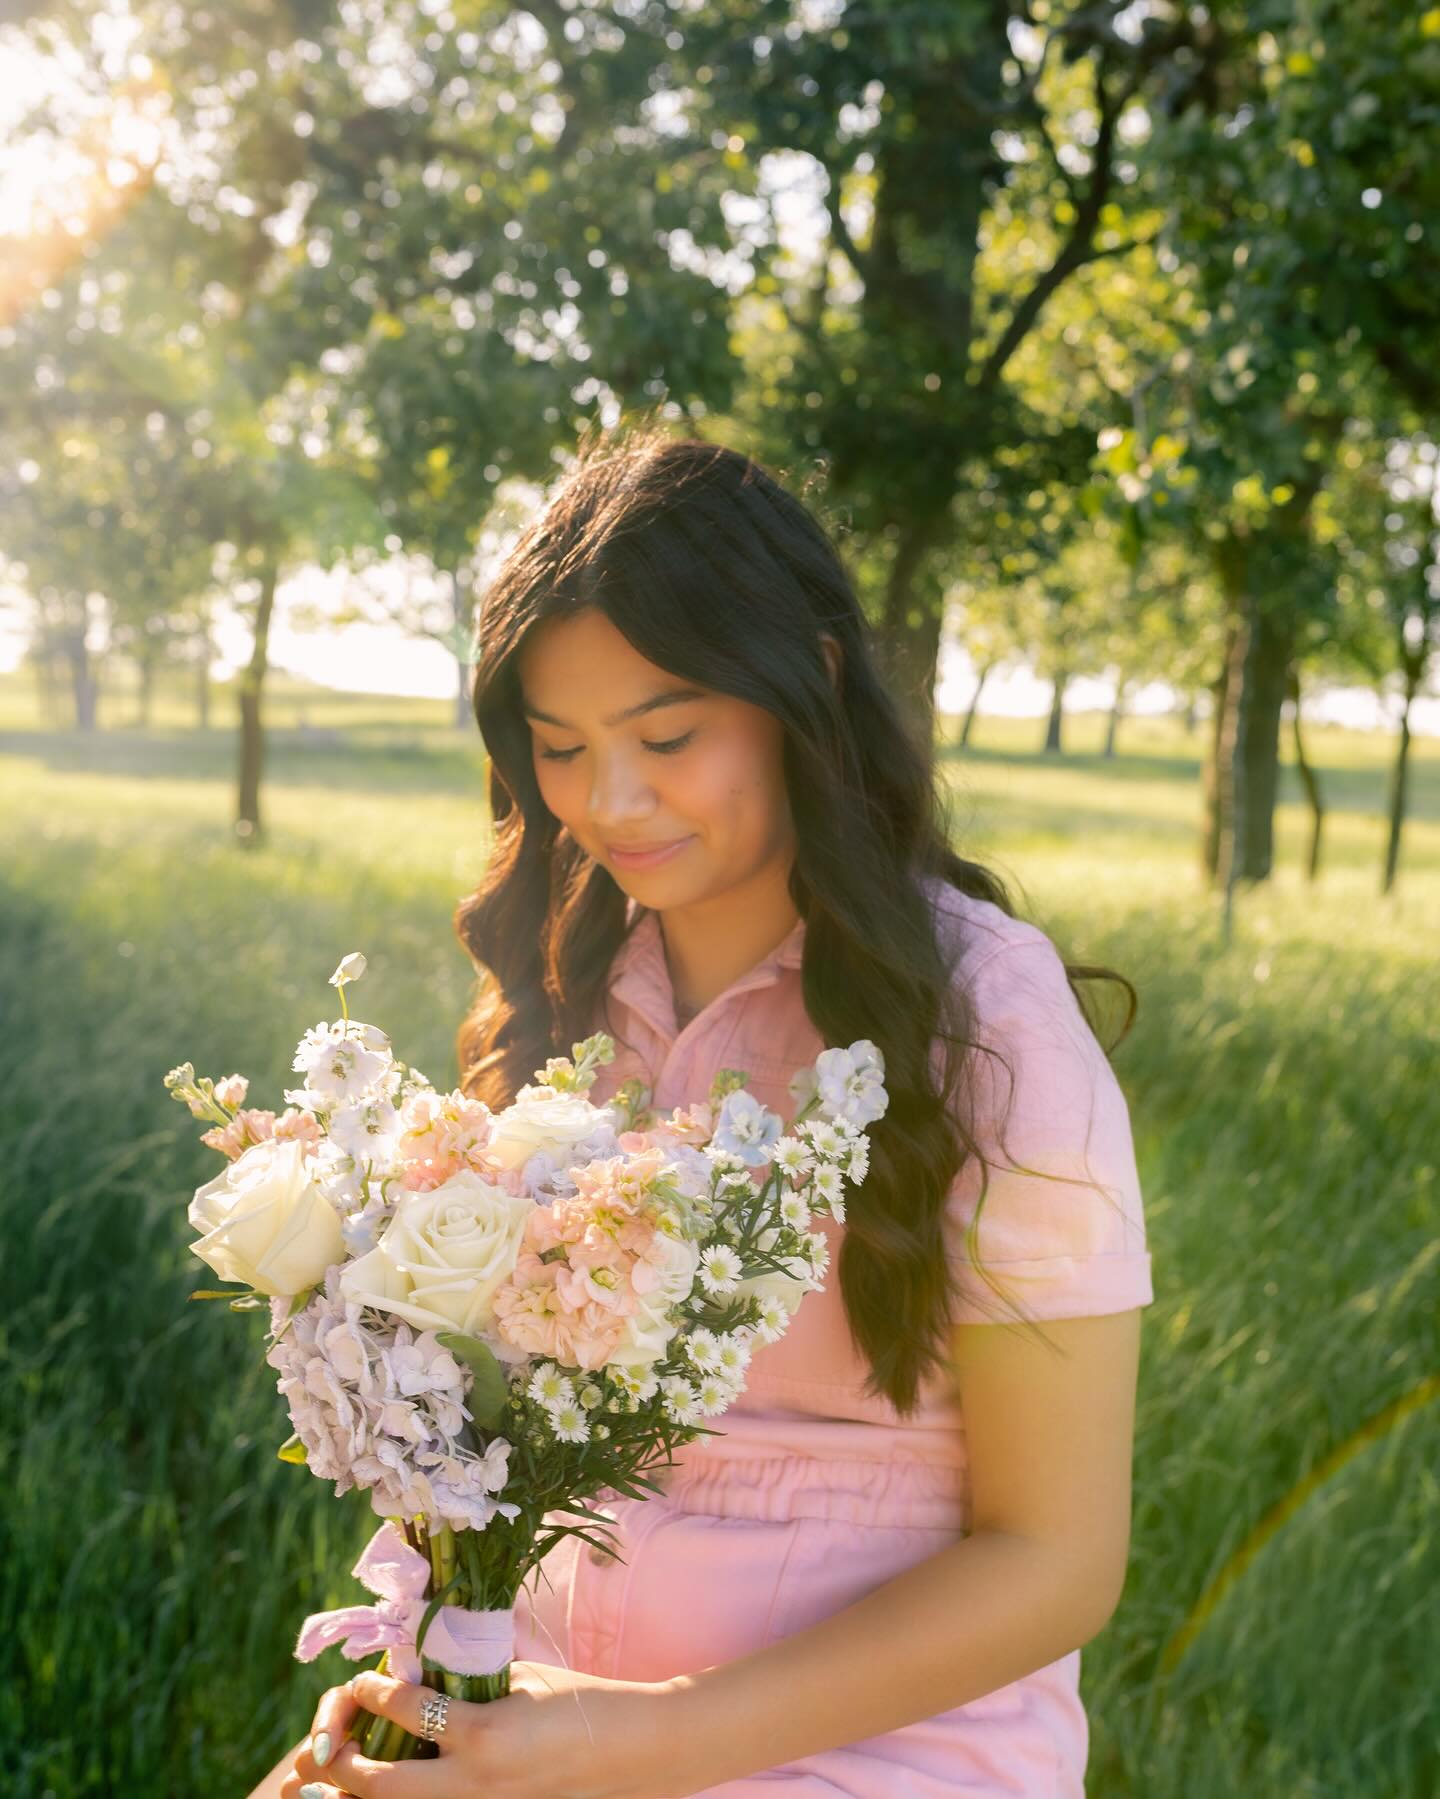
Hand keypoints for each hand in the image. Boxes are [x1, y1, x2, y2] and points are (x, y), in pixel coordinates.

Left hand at [280, 1662, 689, 1798]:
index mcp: (483, 1732)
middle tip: (324, 1748)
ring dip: (369, 1794)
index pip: (407, 1709)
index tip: (361, 1678)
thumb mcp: (522, 1679)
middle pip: (382, 1786)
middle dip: (345, 1767)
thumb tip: (426, 1665)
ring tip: (343, 1778)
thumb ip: (471, 1677)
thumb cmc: (580, 1702)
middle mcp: (474, 1782)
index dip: (375, 1690)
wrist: (631, 1753)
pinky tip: (400, 1786)